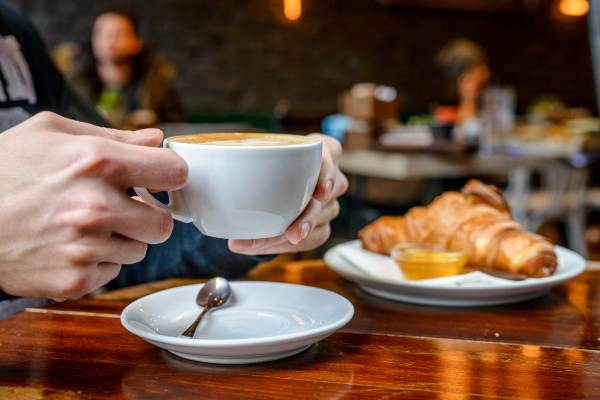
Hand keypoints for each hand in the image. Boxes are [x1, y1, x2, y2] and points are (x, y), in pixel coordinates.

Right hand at [0, 112, 187, 300]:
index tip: (161, 178)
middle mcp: (95, 206)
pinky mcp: (75, 278)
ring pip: (138, 250)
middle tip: (122, 208)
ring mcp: (85, 247)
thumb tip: (156, 139)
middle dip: (147, 215)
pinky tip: (69, 245)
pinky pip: (113, 271)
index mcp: (96, 161)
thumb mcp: (49, 131)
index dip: (170, 175)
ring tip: (84, 225)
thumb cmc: (2, 169)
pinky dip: (99, 261)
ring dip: (121, 239)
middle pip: (163, 224)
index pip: (174, 172)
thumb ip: (112, 135)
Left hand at [228, 134, 347, 254]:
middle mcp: (329, 180)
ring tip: (255, 243)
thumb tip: (191, 163)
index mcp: (320, 154)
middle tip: (289, 232)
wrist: (264, 188)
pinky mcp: (320, 227)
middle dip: (306, 218)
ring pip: (318, 225)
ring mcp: (328, 205)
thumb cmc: (263, 167)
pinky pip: (310, 241)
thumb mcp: (254, 153)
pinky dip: (283, 246)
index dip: (329, 173)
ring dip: (286, 238)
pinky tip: (259, 246)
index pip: (332, 157)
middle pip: (325, 200)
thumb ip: (238, 154)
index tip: (319, 190)